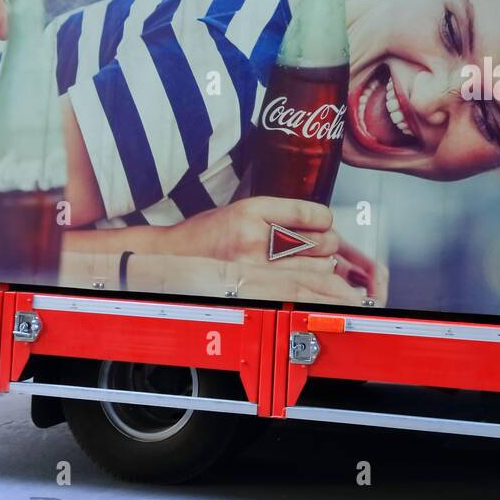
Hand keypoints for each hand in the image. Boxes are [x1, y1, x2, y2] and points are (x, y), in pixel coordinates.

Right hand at [158, 195, 388, 305]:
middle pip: (323, 243)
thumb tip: (323, 225)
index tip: (322, 224)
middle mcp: (255, 237)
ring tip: (309, 264)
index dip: (324, 221)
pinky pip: (304, 289)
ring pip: (319, 268)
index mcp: (254, 211)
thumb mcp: (244, 211)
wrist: (173, 258)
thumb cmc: (210, 235)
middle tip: (318, 246)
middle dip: (327, 244)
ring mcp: (256, 266)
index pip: (313, 215)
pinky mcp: (255, 289)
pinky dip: (314, 286)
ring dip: (322, 266)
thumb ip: (280, 215)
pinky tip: (309, 282)